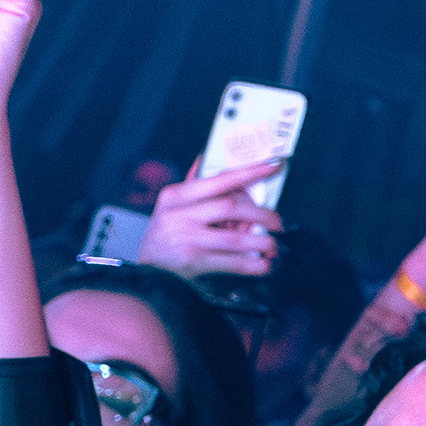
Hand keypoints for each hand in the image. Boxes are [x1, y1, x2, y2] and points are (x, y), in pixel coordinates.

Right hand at [142, 161, 286, 279]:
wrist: (147, 271)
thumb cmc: (165, 234)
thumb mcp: (171, 205)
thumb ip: (193, 183)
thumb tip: (205, 155)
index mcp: (177, 196)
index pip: (219, 180)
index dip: (249, 172)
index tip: (273, 165)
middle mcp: (180, 215)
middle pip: (231, 207)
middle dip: (261, 214)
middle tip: (277, 222)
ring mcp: (187, 239)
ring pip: (234, 239)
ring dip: (261, 242)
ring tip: (272, 246)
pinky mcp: (193, 262)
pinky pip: (231, 263)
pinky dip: (252, 265)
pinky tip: (263, 264)